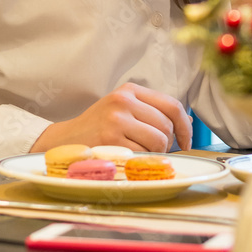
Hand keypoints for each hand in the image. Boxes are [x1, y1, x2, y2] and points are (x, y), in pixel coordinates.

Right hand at [29, 83, 192, 152]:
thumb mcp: (123, 109)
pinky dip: (141, 161)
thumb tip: (186, 123)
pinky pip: (142, 154)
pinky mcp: (111, 139)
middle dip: (168, 143)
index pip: (171, 105)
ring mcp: (116, 119)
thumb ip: (152, 111)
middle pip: (166, 125)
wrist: (66, 139)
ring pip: (158, 141)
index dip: (184, 126)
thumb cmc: (99, 126)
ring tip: (141, 154)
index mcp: (130, 90)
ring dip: (156, 154)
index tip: (186, 140)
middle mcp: (124, 101)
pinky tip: (130, 159)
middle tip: (157, 151)